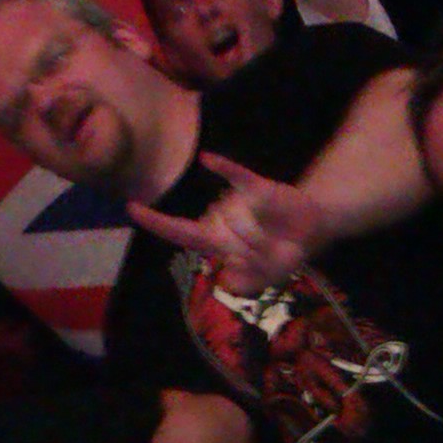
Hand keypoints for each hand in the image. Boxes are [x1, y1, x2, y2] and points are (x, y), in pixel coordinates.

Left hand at [129, 153, 329, 296]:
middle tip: (267, 255)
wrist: (311, 229)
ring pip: (238, 220)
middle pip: (222, 234)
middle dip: (247, 250)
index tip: (131, 207)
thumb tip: (226, 274)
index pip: (179, 231)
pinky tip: (207, 160)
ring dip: (259, 237)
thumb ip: (245, 282)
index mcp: (215, 240)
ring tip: (275, 238)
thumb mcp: (264, 277)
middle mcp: (221, 217)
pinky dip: (223, 168)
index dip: (156, 222)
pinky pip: (238, 176)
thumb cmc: (281, 252)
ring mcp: (238, 201)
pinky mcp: (258, 187)